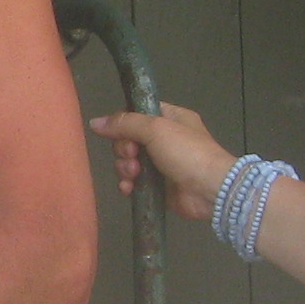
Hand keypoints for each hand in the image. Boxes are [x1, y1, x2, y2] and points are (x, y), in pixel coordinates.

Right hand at [89, 102, 234, 220]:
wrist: (209, 189)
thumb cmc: (186, 152)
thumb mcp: (156, 128)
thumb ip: (124, 123)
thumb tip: (95, 122)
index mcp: (171, 118)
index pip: (138, 113)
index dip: (125, 123)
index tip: (119, 133)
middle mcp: (166, 139)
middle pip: (129, 138)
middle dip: (124, 149)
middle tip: (132, 156)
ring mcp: (162, 163)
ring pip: (129, 161)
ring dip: (125, 167)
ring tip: (134, 174)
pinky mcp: (159, 185)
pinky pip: (135, 181)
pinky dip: (129, 184)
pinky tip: (129, 188)